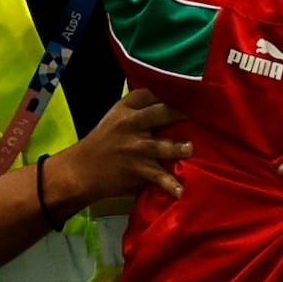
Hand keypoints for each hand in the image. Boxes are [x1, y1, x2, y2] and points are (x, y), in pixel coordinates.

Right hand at [53, 89, 193, 208]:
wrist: (81, 171)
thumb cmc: (102, 143)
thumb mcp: (115, 118)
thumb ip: (138, 110)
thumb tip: (170, 101)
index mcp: (124, 109)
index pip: (149, 94)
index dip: (170, 91)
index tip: (189, 91)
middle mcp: (130, 125)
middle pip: (159, 113)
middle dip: (179, 112)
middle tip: (201, 113)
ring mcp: (134, 148)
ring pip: (161, 145)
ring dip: (178, 147)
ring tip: (189, 149)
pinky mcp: (137, 170)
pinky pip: (158, 177)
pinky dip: (170, 185)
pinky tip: (181, 191)